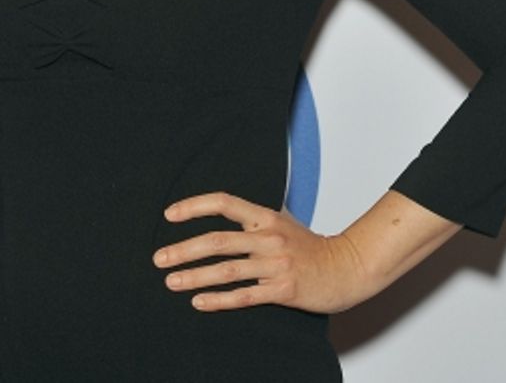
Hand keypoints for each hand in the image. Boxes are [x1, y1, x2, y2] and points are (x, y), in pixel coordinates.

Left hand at [152, 192, 367, 313]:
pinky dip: (218, 300)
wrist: (346, 269)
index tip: (170, 214)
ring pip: (226, 270)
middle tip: (159, 258)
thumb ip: (254, 218)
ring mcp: (276, 264)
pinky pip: (244, 295)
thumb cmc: (310, 247)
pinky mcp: (282, 289)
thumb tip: (223, 211)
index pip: (224, 203)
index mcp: (266, 217)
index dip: (195, 207)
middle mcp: (269, 238)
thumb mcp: (282, 222)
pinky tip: (198, 302)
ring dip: (195, 276)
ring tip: (171, 281)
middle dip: (184, 249)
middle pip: (218, 241)